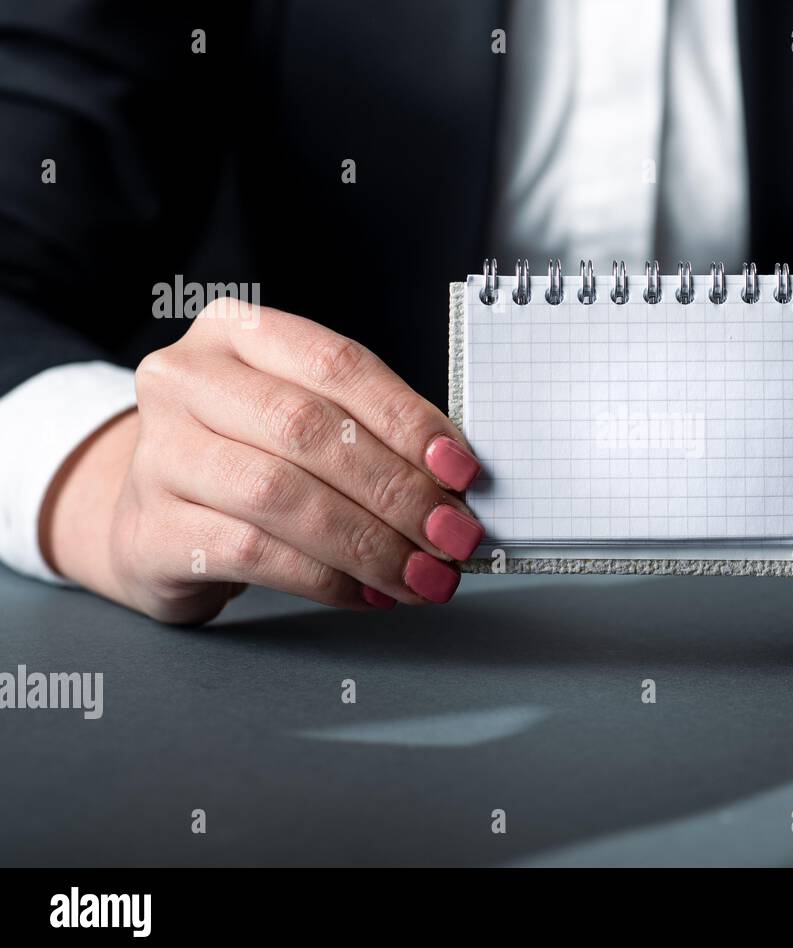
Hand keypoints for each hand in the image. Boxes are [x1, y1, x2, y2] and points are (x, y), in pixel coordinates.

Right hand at [41, 298, 483, 623]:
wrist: (159, 518)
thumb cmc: (253, 457)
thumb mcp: (309, 420)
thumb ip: (376, 434)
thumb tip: (457, 485)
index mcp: (236, 332)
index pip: (337, 364)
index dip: (408, 419)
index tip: (463, 472)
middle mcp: (186, 381)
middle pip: (309, 429)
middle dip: (397, 490)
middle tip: (452, 536)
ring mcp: (160, 455)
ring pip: (279, 495)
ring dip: (369, 543)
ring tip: (421, 575)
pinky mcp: (152, 530)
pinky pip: (253, 554)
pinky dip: (327, 578)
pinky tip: (369, 593)